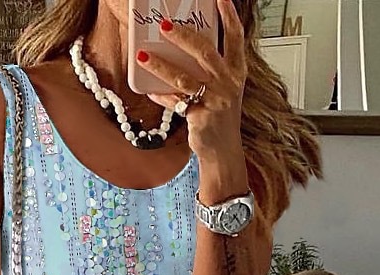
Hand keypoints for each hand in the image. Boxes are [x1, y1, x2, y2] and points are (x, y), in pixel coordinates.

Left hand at [137, 0, 246, 159]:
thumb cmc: (220, 117)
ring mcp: (215, 102)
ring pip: (184, 78)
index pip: (235, 39)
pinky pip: (175, 103)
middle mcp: (228, 85)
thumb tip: (185, 46)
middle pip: (205, 53)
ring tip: (142, 55)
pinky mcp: (200, 118)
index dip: (229, 17)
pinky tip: (149, 91)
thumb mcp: (224, 89)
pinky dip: (160, 95)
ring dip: (160, 66)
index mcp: (237, 73)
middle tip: (164, 25)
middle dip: (184, 37)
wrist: (223, 151)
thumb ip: (212, 69)